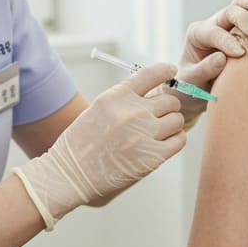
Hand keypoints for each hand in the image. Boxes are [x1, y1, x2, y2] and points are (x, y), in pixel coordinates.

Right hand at [13, 63, 185, 229]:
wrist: (68, 175)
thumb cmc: (80, 144)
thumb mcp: (98, 109)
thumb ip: (125, 101)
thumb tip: (154, 98)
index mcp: (116, 96)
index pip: (150, 74)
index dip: (165, 71)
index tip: (171, 71)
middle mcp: (132, 111)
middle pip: (169, 100)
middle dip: (167, 108)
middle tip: (159, 117)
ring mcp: (144, 134)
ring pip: (177, 119)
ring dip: (171, 125)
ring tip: (159, 134)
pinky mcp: (152, 156)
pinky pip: (179, 140)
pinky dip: (175, 141)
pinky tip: (164, 144)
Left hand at [177, 0, 247, 108]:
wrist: (195, 88)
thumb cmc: (191, 86)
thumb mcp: (190, 82)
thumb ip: (203, 70)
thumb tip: (222, 58)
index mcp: (197, 34)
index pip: (214, 32)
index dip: (227, 41)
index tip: (240, 54)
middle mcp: (214, 24)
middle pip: (230, 10)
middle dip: (244, 18)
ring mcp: (229, 24)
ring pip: (242, 5)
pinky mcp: (243, 29)